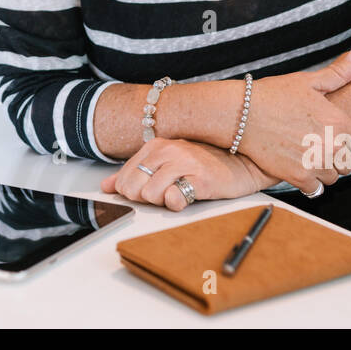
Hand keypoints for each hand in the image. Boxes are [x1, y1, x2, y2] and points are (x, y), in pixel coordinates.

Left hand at [100, 137, 268, 210]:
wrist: (244, 162)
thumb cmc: (205, 164)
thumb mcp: (167, 163)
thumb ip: (135, 172)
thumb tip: (106, 186)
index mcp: (156, 145)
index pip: (124, 177)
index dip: (132, 192)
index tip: (148, 193)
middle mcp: (168, 151)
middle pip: (133, 187)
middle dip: (144, 199)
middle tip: (164, 195)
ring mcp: (185, 163)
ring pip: (150, 194)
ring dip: (161, 202)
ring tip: (178, 194)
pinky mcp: (201, 179)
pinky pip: (174, 198)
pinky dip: (175, 203)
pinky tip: (186, 197)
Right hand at [235, 49, 350, 194]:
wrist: (240, 114)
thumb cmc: (273, 95)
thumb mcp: (307, 81)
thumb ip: (338, 74)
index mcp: (338, 122)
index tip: (344, 140)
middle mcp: (331, 145)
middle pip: (349, 164)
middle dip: (337, 156)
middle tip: (319, 145)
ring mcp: (315, 163)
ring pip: (333, 177)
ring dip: (323, 170)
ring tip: (307, 156)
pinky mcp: (297, 177)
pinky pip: (315, 189)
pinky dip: (309, 182)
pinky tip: (298, 168)